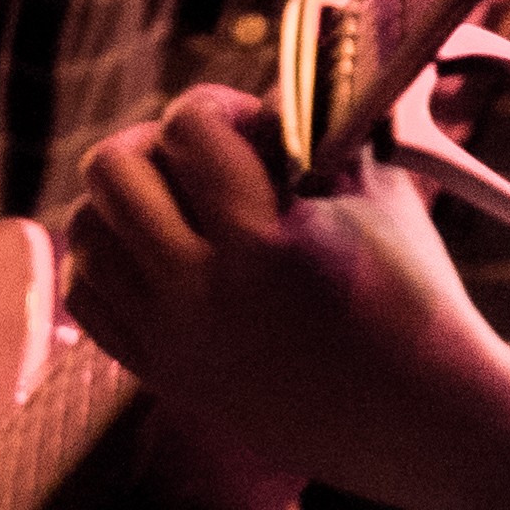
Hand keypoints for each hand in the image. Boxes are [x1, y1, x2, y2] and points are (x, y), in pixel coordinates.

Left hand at [62, 84, 509, 509]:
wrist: (424, 422)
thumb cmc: (415, 294)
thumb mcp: (380, 194)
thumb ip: (319, 129)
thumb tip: (262, 86)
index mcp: (268, 246)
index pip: (189, 128)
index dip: (218, 105)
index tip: (257, 128)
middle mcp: (206, 298)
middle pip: (111, 171)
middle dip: (155, 143)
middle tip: (202, 161)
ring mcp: (177, 343)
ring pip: (86, 231)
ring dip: (127, 201)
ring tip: (181, 206)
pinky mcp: (166, 376)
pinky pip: (87, 294)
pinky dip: (112, 259)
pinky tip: (165, 253)